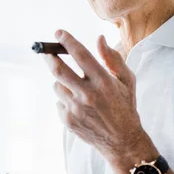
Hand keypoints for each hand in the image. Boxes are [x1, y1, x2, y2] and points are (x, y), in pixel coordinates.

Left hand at [42, 30, 144, 159]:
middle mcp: (87, 94)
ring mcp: (76, 108)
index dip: (67, 40)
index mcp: (103, 81)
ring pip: (57, 85)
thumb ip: (113, 58)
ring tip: (76, 88)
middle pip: (58, 69)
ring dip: (62, 82)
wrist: (122, 141)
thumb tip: (99, 39)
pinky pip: (59, 102)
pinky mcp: (68, 120)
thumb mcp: (127, 80)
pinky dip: (65, 99)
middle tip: (46, 51)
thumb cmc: (125, 106)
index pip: (80, 54)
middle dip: (49, 57)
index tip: (58, 33)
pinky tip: (79, 106)